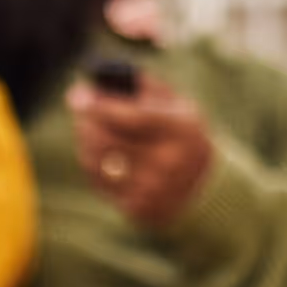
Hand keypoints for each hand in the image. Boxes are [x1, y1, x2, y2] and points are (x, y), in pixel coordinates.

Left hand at [68, 73, 214, 227]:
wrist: (206, 188)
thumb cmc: (184, 135)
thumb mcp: (177, 105)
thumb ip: (144, 87)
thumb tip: (99, 78)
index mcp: (179, 131)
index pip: (129, 118)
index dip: (100, 106)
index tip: (80, 92)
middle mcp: (166, 165)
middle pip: (107, 141)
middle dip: (86, 120)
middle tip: (79, 104)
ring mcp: (151, 190)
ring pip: (98, 163)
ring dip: (85, 140)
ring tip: (87, 125)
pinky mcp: (137, 208)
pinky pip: (100, 183)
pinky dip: (92, 163)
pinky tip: (97, 150)